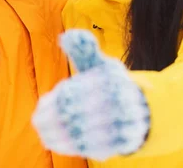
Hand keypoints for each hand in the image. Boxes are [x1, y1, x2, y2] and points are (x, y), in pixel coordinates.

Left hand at [32, 29, 149, 160]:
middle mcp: (121, 103)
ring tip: (43, 133)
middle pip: (80, 114)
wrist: (144, 110)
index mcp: (112, 81)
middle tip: (37, 121)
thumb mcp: (100, 64)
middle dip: (55, 119)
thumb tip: (67, 36)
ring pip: (87, 132)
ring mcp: (125, 125)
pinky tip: (57, 143)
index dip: (56, 100)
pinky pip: (96, 148)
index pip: (77, 92)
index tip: (42, 104)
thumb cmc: (111, 83)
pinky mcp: (125, 143)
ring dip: (60, 135)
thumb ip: (83, 49)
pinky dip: (73, 147)